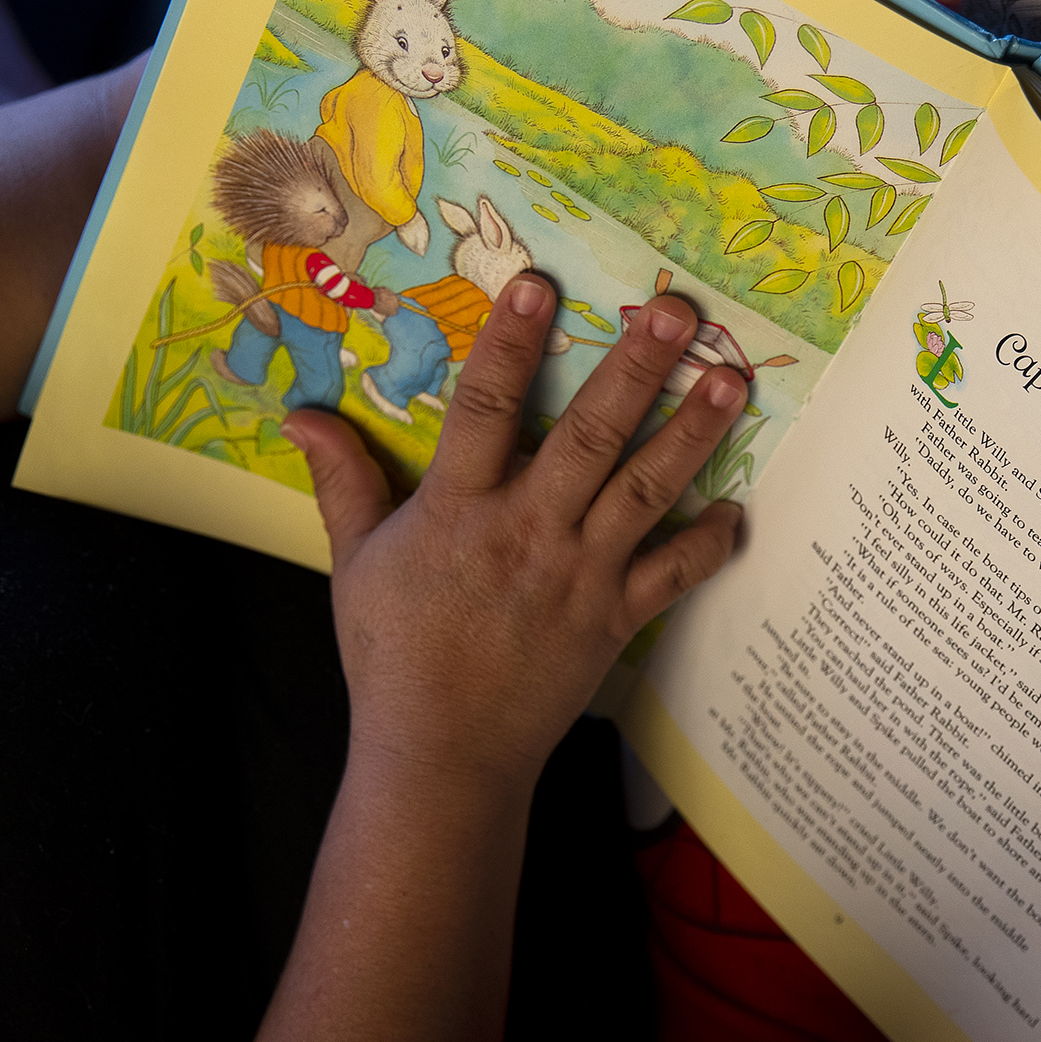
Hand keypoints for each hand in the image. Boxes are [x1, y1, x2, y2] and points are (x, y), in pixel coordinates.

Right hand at [285, 278, 744, 781]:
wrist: (442, 754)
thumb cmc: (394, 656)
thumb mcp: (355, 562)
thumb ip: (342, 481)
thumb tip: (302, 415)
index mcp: (457, 511)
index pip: (485, 411)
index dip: (510, 347)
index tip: (538, 286)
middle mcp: (526, 533)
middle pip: (589, 437)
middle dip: (636, 369)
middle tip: (679, 312)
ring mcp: (578, 576)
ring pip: (643, 491)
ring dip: (690, 436)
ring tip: (729, 383)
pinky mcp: (613, 620)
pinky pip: (672, 575)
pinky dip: (708, 544)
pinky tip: (738, 509)